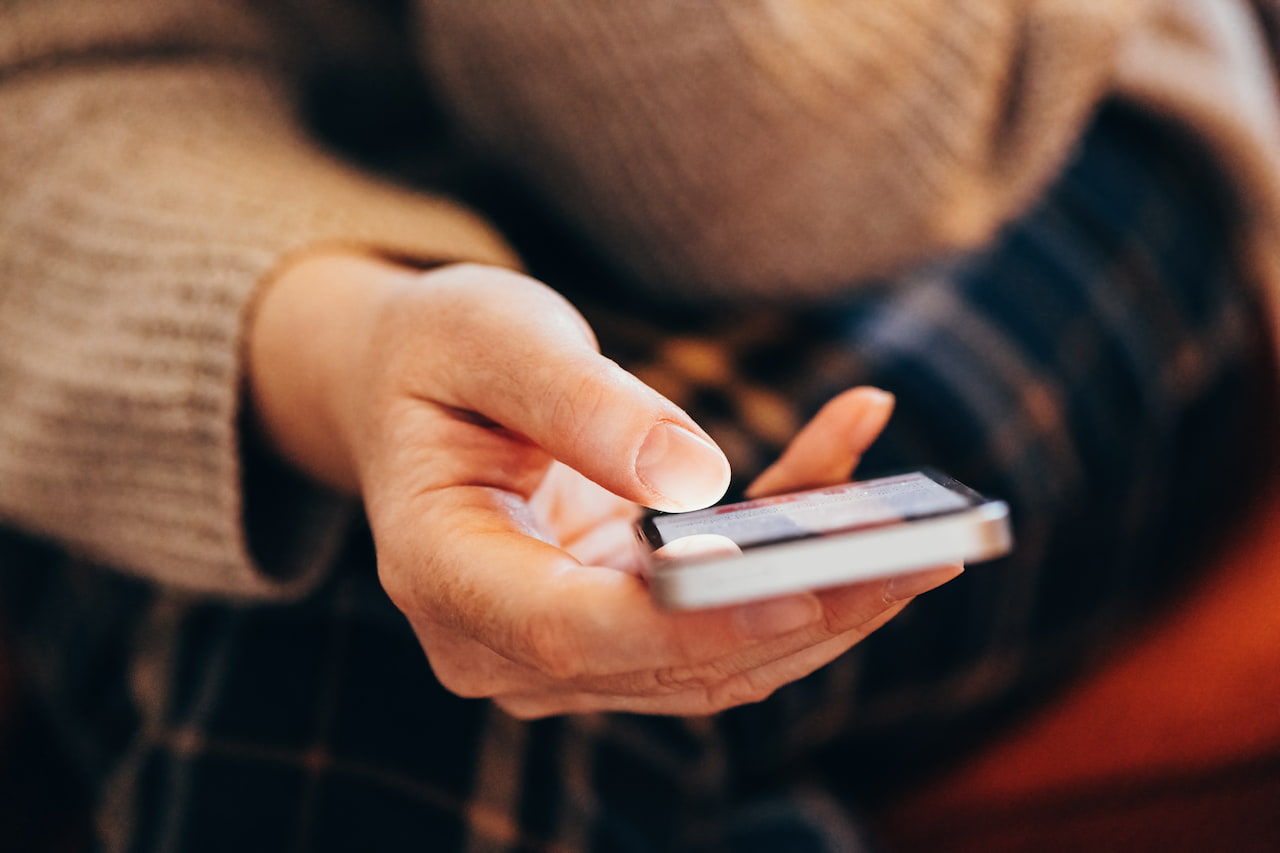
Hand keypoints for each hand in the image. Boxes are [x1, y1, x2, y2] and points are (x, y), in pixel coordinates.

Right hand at [249, 255, 960, 717]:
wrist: (418, 388)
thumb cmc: (440, 353)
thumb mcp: (491, 339)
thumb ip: (580, 404)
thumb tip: (701, 481)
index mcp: (442, 572)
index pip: (572, 629)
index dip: (694, 619)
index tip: (811, 584)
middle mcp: (499, 642)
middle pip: (666, 660)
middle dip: (801, 612)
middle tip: (924, 549)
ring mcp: (561, 649)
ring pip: (715, 659)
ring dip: (825, 601)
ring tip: (926, 529)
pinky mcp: (618, 629)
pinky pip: (723, 616)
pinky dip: (795, 561)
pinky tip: (851, 465)